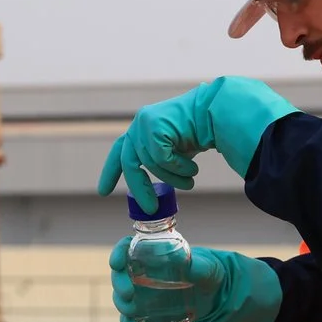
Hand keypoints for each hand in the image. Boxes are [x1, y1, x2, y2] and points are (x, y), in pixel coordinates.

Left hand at [96, 78, 299, 208]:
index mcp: (143, 129)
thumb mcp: (176, 149)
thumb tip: (153, 185)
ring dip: (172, 177)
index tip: (104, 191)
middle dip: (140, 187)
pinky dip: (177, 167)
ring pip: (150, 163)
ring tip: (191, 180)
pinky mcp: (154, 125)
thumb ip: (160, 159)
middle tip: (150, 208)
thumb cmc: (202, 131)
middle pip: (129, 162)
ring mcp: (145, 122)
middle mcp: (140, 124)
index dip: (111, 171)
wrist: (218, 112)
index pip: (121, 151)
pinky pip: (160, 158)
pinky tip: (192, 167)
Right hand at [107, 240, 281, 321]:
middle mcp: (142, 270)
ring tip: (130, 312)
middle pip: (121, 273)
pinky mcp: (146, 309)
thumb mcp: (207, 267)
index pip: (127, 248)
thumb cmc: (208, 271)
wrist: (212, 294)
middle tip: (128, 293)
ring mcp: (142, 290)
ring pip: (122, 295)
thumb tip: (191, 267)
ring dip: (121, 303)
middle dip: (119, 282)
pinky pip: (131, 315)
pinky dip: (127, 321)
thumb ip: (200, 266)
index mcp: (152, 253)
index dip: (118, 253)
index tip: (116, 262)